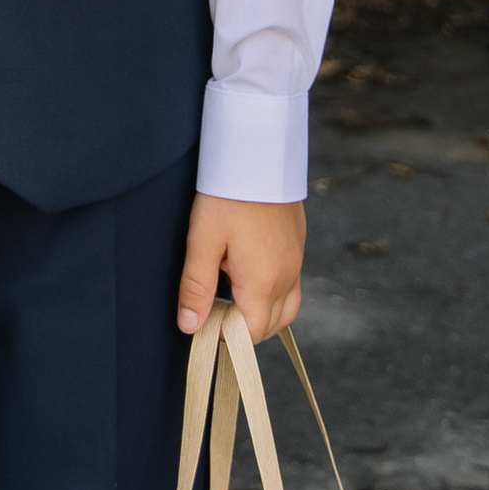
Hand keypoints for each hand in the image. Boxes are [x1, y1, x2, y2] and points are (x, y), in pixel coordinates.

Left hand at [177, 193, 303, 341]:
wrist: (258, 153)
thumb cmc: (227, 196)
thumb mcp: (203, 240)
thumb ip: (197, 287)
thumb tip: (191, 327)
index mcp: (263, 282)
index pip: (250, 333)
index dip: (227, 336)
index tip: (205, 323)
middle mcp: (286, 277)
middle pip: (271, 325)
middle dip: (243, 328)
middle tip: (215, 309)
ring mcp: (296, 261)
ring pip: (286, 308)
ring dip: (263, 313)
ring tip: (234, 296)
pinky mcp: (297, 245)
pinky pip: (292, 285)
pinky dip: (274, 293)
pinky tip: (250, 272)